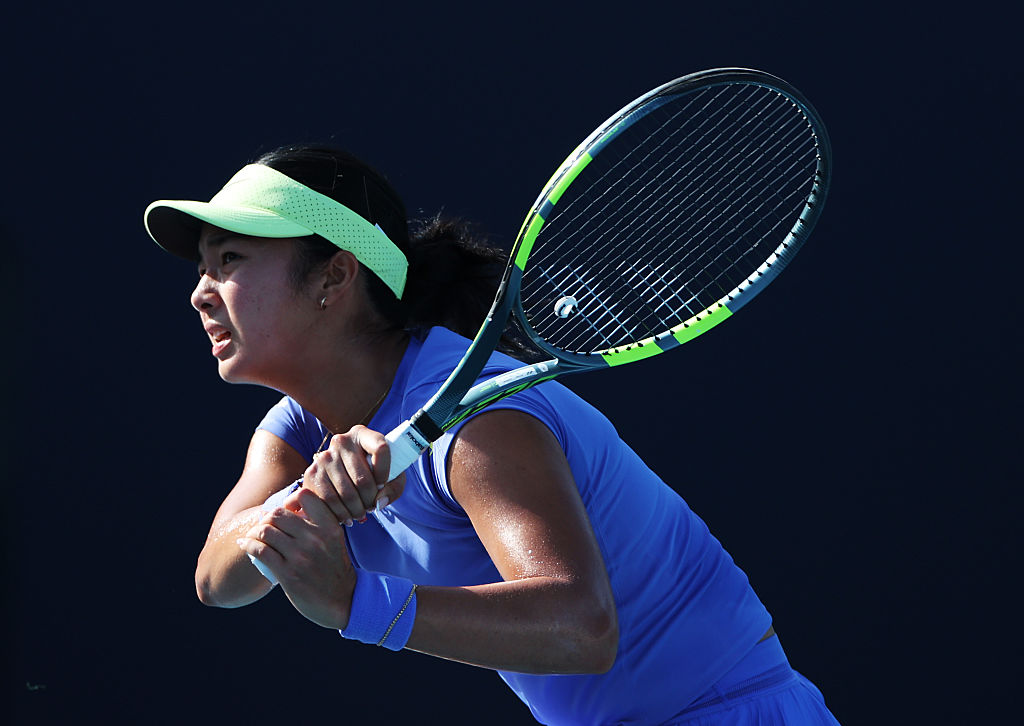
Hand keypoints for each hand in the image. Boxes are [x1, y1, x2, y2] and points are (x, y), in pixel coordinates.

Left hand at [237, 487, 355, 628]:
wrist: (343, 600)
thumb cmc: (335, 568)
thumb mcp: (334, 540)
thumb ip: (318, 523)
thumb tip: (289, 507)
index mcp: (329, 526)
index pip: (304, 496)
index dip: (290, 500)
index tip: (285, 511)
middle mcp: (315, 538)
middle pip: (278, 514)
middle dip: (266, 518)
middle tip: (263, 525)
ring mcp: (301, 556)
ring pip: (266, 531)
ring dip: (254, 532)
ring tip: (252, 536)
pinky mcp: (288, 573)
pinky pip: (260, 551)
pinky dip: (248, 544)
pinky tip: (245, 544)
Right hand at [304, 425, 405, 525]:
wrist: (344, 475)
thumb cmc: (373, 473)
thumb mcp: (391, 477)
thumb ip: (393, 489)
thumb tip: (379, 502)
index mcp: (362, 434)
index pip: (380, 448)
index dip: (384, 472)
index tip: (383, 484)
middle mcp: (341, 441)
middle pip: (362, 478)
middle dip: (370, 499)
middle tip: (372, 507)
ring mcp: (324, 457)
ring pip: (346, 492)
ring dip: (357, 509)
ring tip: (361, 513)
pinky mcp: (312, 473)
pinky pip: (329, 499)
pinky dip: (341, 513)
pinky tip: (348, 516)